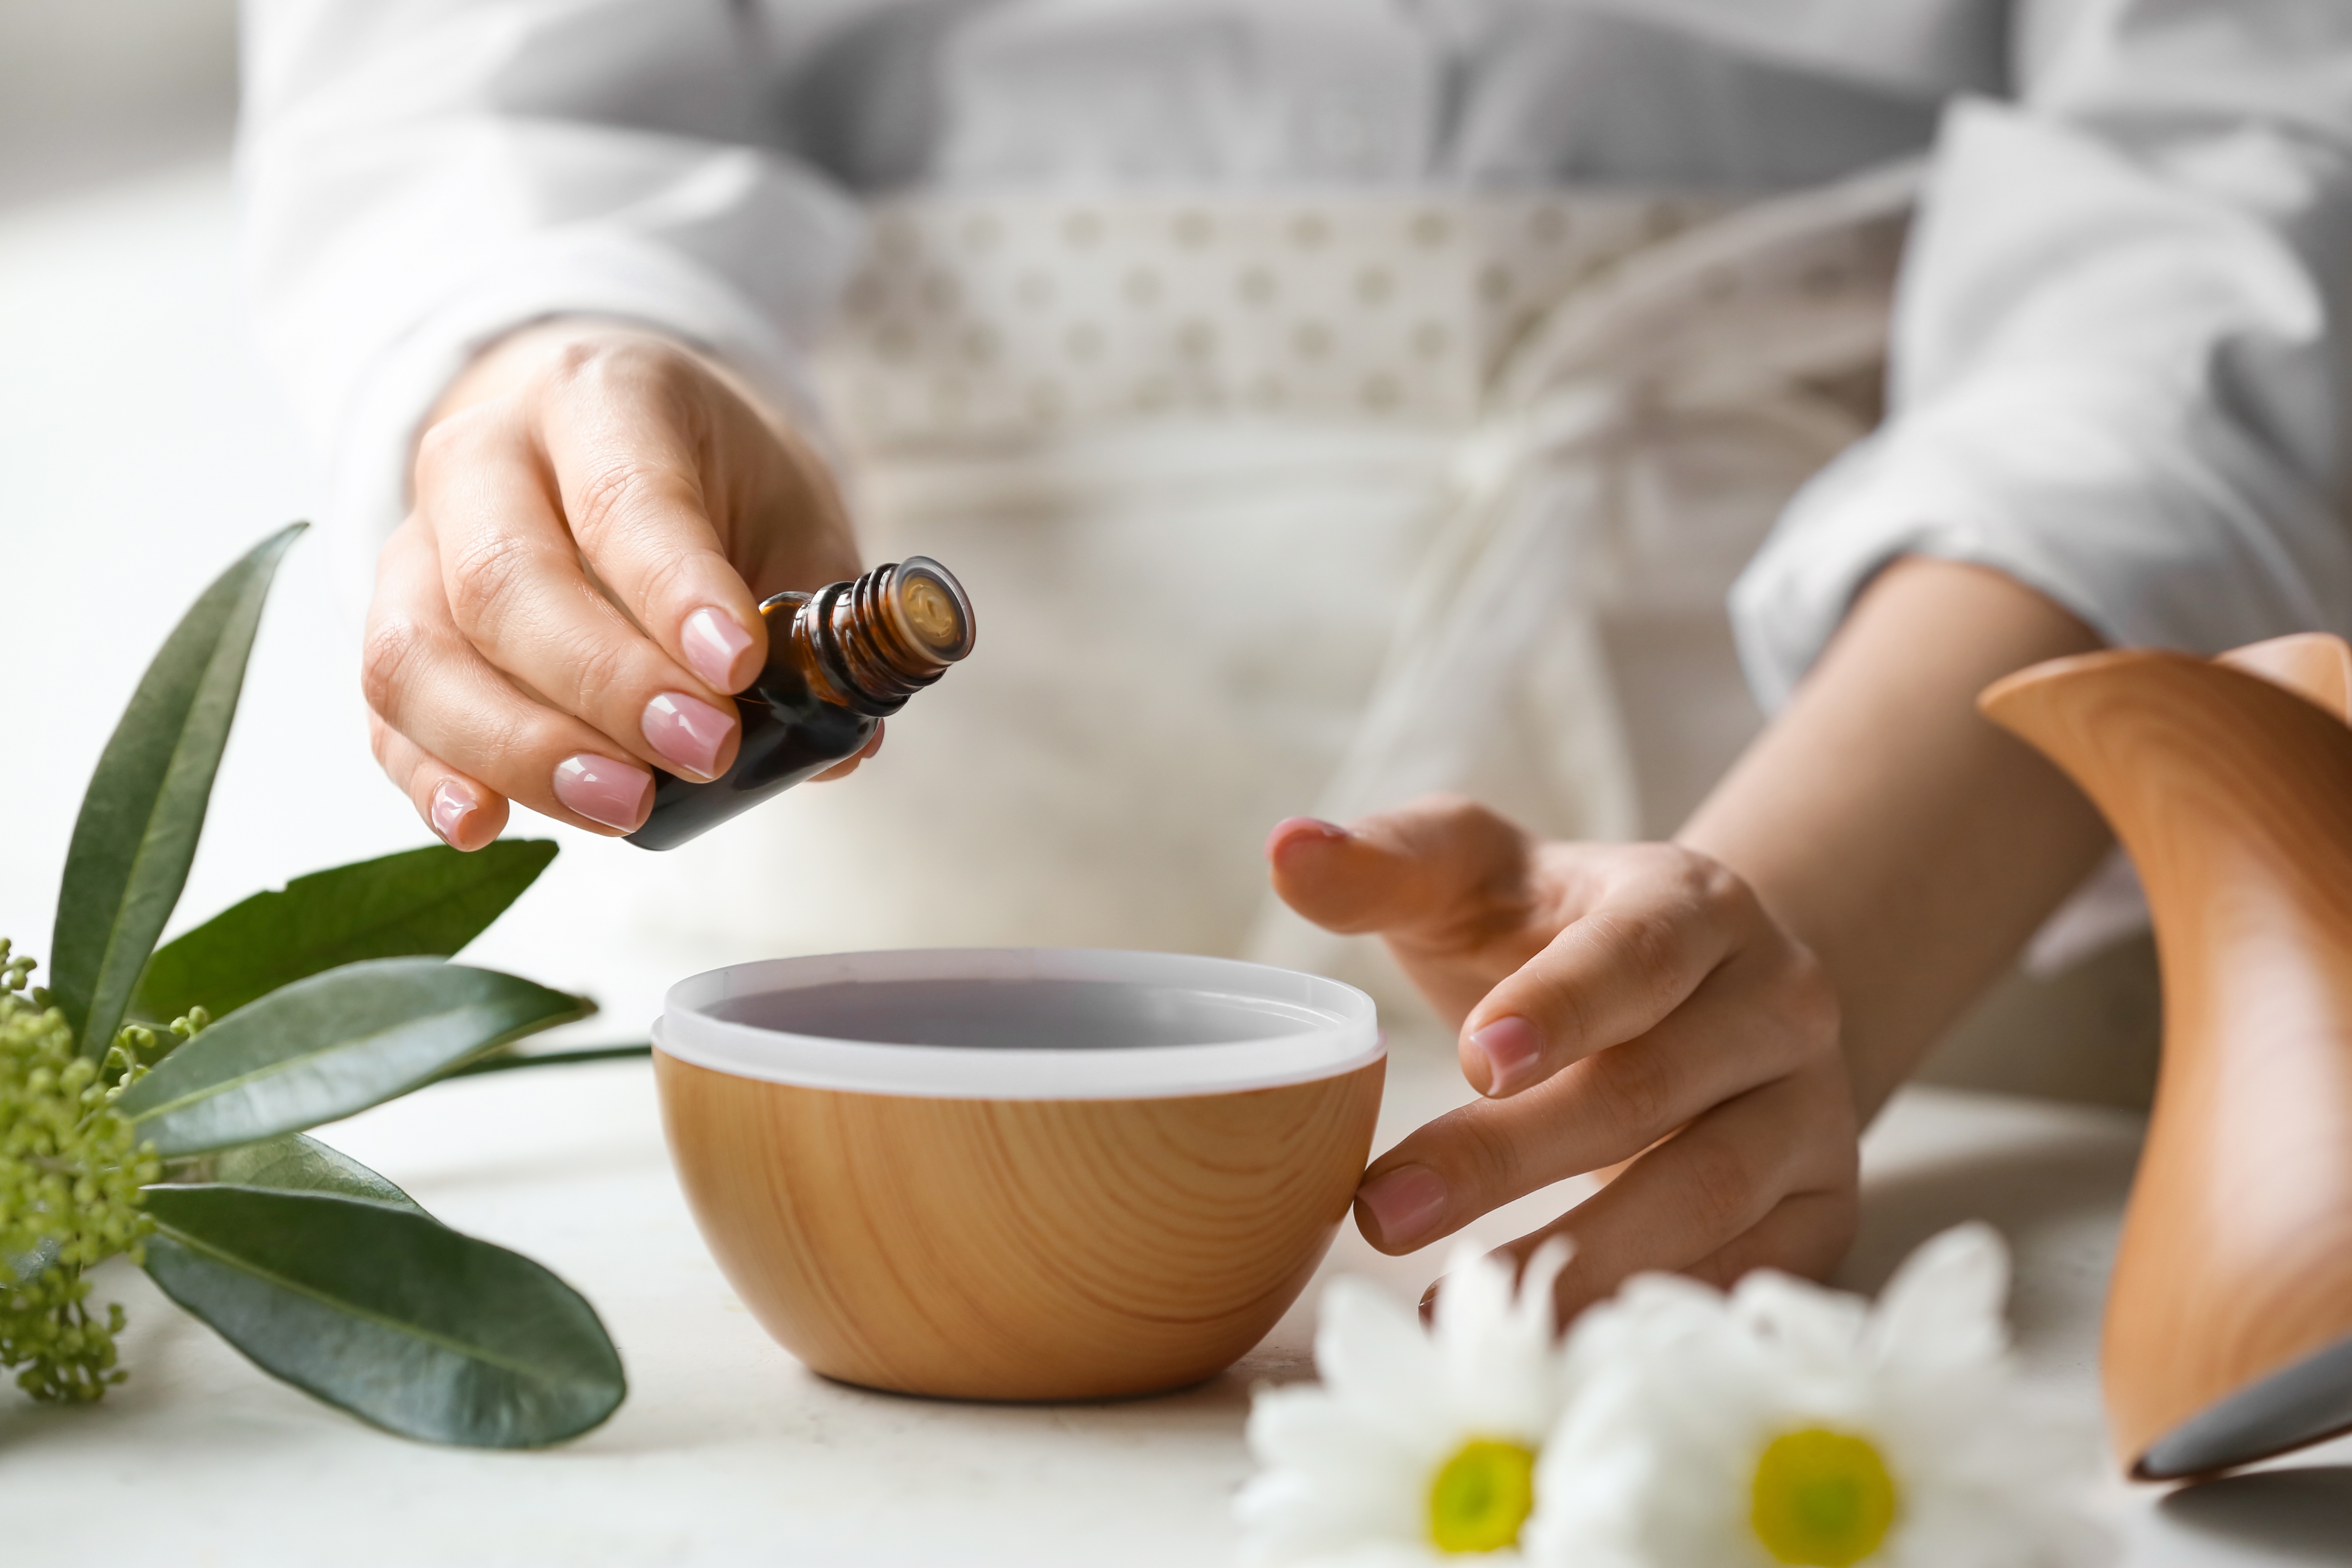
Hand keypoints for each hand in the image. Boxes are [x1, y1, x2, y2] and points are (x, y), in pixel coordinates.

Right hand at [363, 322, 873, 847]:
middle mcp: (483, 456)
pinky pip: (385, 712)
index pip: (624, 495)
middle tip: (702, 752)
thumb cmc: (708, 478)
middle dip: (605, 684)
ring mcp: (417, 543)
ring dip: (519, 747)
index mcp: (599, 397)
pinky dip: (430, 777)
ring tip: (624, 806)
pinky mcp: (396, 626)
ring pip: (419, 654)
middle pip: (505, 581)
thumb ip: (820, 617)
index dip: (674, 590)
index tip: (735, 669)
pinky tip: (484, 824)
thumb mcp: (789, 509)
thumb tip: (842, 745)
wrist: (603, 434)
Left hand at [1268, 796, 1855, 1319]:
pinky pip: (1745, 1273)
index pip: (1637, 953)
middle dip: (1510, 1158)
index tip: (1474, 1058)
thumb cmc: (1558, 931)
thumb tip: (1288, 849)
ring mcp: (1808, 1110)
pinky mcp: (1819, 1208)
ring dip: (1577, 1260)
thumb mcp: (1477, 875)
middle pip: (1649, 1087)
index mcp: (1694, 905)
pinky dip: (1648, 1314)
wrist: (1706, 994)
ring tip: (1454, 1305)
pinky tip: (1552, 1348)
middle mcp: (1776, 1002)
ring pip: (1705, 1195)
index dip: (1563, 1005)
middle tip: (1383, 1214)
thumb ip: (1389, 863)